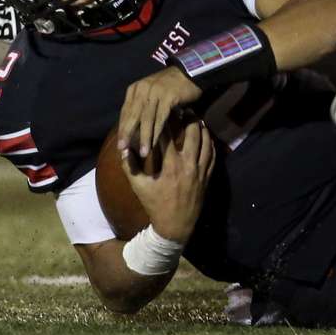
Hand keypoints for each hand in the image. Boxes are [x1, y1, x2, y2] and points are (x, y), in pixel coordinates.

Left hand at [116, 67, 204, 163]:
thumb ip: (142, 106)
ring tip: (143, 152)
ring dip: (144, 137)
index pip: (125, 112)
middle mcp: (143, 89)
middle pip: (133, 115)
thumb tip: (132, 129)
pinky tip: (155, 143)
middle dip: (127, 134)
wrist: (189, 73)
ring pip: (146, 119)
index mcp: (135, 89)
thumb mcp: (150, 93)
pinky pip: (160, 118)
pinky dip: (157, 131)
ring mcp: (155, 92)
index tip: (120, 144)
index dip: (122, 129)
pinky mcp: (168, 96)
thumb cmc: (169, 86)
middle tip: (123, 150)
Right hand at [122, 119, 215, 242]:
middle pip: (192, 134)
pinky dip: (210, 142)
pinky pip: (212, 154)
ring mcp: (200, 171)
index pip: (168, 137)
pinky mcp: (207, 176)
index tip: (163, 109)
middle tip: (184, 108)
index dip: (165, 121)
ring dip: (200, 128)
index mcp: (170, 167)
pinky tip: (206, 134)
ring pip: (205, 142)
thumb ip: (130, 167)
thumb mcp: (139, 187)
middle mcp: (188, 166)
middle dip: (187, 119)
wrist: (175, 226)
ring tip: (196, 116)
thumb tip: (123, 148)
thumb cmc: (155, 205)